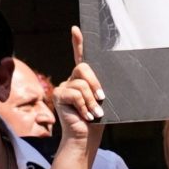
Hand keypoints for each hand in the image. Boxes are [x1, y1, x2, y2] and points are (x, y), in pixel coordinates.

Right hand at [50, 26, 106, 142]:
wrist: (85, 138)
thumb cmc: (97, 121)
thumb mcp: (103, 102)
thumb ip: (102, 89)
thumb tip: (109, 83)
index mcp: (84, 80)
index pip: (80, 57)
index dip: (78, 43)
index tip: (76, 29)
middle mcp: (71, 80)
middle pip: (83, 68)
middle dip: (95, 82)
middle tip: (102, 98)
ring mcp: (63, 87)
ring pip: (81, 84)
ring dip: (91, 101)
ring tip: (95, 114)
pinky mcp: (58, 95)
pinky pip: (75, 94)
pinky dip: (84, 106)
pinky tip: (86, 116)